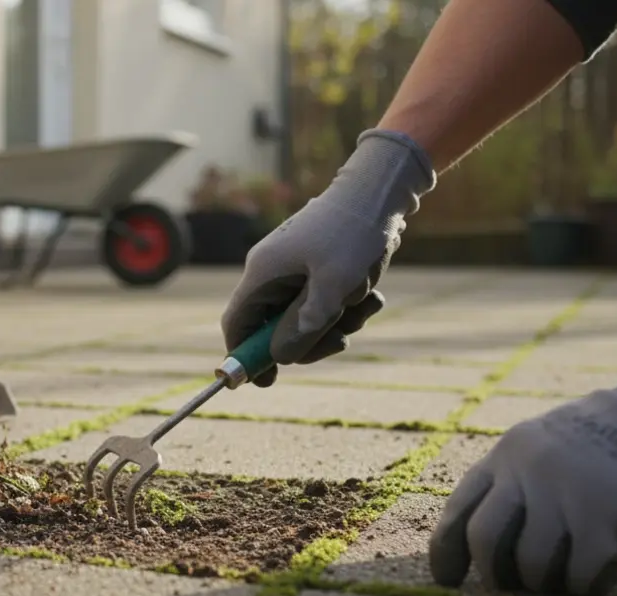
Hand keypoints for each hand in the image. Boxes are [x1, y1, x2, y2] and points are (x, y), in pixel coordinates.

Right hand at [220, 129, 434, 386]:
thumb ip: (305, 326)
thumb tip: (280, 358)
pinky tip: (371, 294)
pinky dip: (345, 305)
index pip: (236, 324)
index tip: (264, 383)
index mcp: (263, 273)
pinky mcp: (316, 266)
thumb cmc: (354, 233)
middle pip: (274, 327)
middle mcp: (272, 271)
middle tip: (342, 340)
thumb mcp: (334, 287)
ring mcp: (294, 268)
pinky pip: (323, 301)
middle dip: (310, 339)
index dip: (245, 356)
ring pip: (305, 317)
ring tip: (367, 304)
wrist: (380, 190)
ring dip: (337, 322)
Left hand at [430, 307, 616, 595]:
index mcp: (508, 455)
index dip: (446, 551)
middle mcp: (528, 471)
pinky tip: (601, 571)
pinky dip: (584, 585)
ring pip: (531, 565)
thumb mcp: (545, 448)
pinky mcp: (604, 518)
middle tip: (513, 586)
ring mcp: (565, 493)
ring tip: (568, 574)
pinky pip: (577, 575)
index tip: (447, 579)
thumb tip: (481, 547)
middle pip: (485, 540)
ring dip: (546, 583)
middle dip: (494, 575)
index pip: (459, 509)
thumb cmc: (608, 445)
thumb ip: (514, 484)